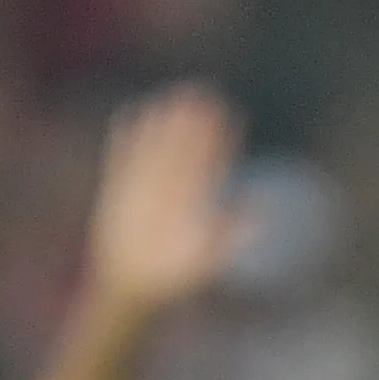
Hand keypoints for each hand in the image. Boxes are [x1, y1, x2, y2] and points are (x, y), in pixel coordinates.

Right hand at [86, 83, 245, 316]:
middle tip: (203, 93)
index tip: (228, 114)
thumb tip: (260, 211)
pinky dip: (125, 140)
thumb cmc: (176, 277)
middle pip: (186, 151)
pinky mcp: (118, 192)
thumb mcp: (207, 257)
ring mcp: (145, 190)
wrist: (137, 287)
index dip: (219, 140)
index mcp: (197, 203)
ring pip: (157, 150)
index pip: (211, 164)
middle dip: (193, 125)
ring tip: (169, 99)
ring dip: (164, 126)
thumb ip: (230, 233)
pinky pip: (122, 160)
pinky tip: (130, 116)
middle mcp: (173, 192)